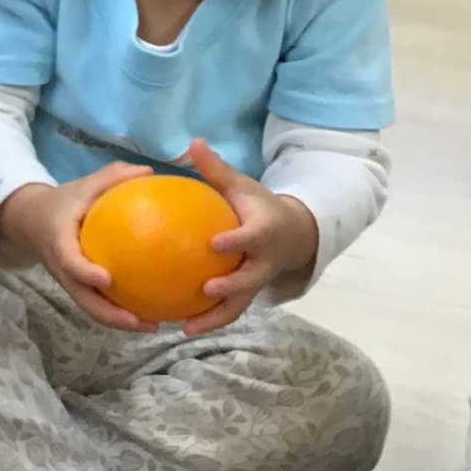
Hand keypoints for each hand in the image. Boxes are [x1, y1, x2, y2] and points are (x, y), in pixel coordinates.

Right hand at [0, 161, 158, 331]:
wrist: (31, 220)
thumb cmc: (63, 202)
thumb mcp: (82, 185)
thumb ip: (111, 177)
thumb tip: (148, 172)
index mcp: (59, 241)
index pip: (69, 260)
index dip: (84, 272)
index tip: (107, 279)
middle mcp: (62, 268)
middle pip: (83, 299)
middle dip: (110, 315)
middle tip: (142, 321)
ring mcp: (69, 282)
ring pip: (90, 308)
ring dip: (118, 322)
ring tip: (152, 325)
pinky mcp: (77, 287)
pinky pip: (96, 304)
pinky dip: (118, 313)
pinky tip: (147, 314)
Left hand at [183, 139, 318, 335]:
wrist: (290, 234)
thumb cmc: (256, 206)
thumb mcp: (241, 185)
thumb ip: (216, 169)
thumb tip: (192, 142)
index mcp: (263, 232)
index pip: (251, 237)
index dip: (236, 241)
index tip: (214, 243)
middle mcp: (263, 261)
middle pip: (251, 280)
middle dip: (231, 287)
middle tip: (205, 290)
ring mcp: (257, 282)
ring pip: (240, 305)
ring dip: (216, 318)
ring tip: (186, 327)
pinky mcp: (246, 295)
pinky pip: (228, 311)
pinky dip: (208, 320)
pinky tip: (179, 324)